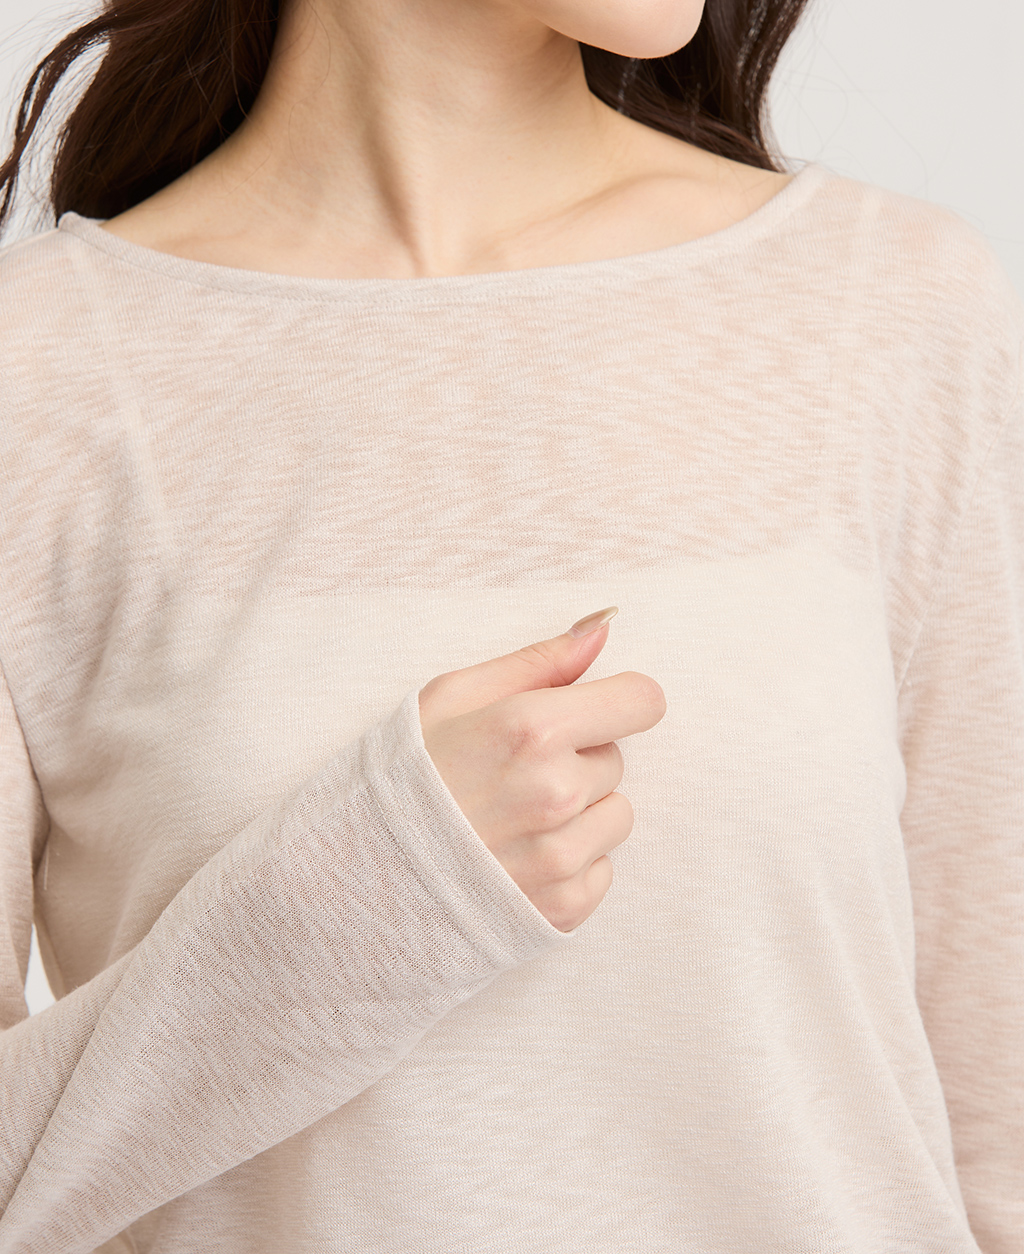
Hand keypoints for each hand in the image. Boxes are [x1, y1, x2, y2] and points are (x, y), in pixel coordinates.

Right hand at [418, 608, 665, 931]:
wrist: (354, 875)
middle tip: (513, 774)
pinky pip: (601, 869)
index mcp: (531, 730)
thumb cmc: (402, 777)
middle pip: (616, 757)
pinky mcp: (563, 908)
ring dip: (579, 813)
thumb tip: (604, 626)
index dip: (617, 701)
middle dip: (577, 759)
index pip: (641, 701)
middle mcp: (555, 793)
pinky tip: (516, 858)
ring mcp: (560, 856)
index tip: (590, 712)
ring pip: (616, 815)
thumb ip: (538, 661)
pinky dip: (570, 864)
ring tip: (514, 818)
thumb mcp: (452, 696)